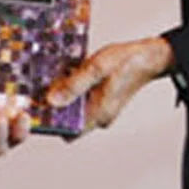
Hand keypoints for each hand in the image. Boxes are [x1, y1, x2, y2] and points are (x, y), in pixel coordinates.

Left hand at [46, 36, 172, 134]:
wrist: (149, 57)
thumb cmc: (126, 61)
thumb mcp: (97, 68)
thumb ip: (74, 85)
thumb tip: (52, 101)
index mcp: (99, 114)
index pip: (67, 131)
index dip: (52, 122)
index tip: (39, 105)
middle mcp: (100, 117)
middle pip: (69, 119)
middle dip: (56, 104)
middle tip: (45, 85)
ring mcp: (102, 110)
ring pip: (75, 108)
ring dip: (66, 94)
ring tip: (58, 75)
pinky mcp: (103, 101)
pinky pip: (83, 99)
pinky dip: (76, 88)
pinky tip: (73, 72)